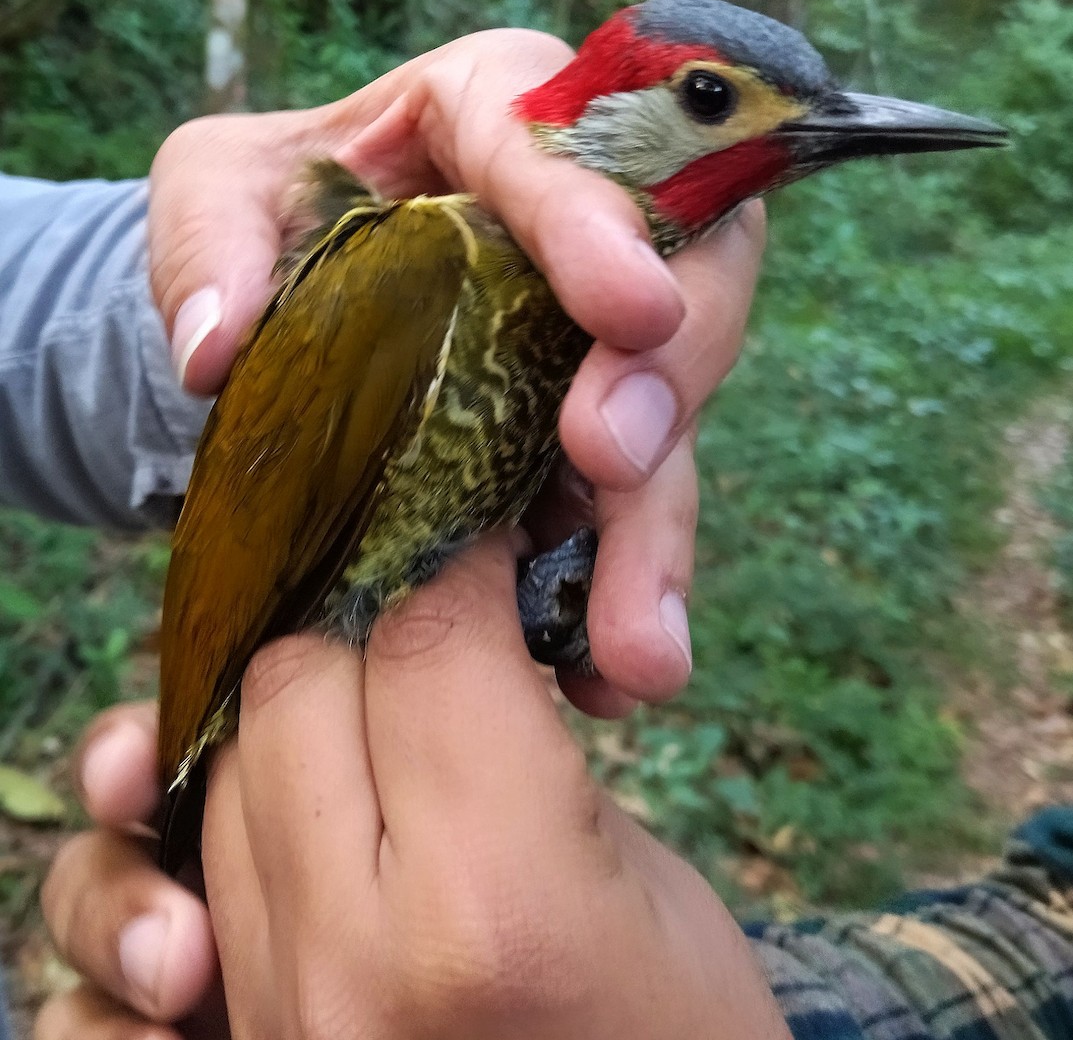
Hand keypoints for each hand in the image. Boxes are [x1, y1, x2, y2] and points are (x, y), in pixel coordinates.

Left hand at [39, 537, 790, 1039]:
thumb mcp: (648, 875)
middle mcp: (349, 958)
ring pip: (220, 768)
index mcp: (494, 899)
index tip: (480, 542)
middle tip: (436, 628)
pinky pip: (155, 901)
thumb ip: (522, 740)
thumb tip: (442, 613)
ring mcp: (269, 1018)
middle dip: (369, 624)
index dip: (458, 557)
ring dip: (290, 718)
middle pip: (294, 685)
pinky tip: (271, 827)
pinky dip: (206, 833)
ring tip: (370, 724)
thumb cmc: (688, 1035)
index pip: (424, 635)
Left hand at [149, 30, 765, 711]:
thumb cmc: (269, 214)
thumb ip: (208, 242)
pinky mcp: (590, 430)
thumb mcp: (213, 192)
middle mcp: (581, 222)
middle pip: (681, 280)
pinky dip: (617, 587)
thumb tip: (219, 349)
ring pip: (666, 418)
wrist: (298, 293)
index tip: (625, 311)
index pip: (565, 151)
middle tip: (612, 461)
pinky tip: (601, 672)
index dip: (603, 227)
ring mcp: (595, 337)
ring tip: (634, 647)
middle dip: (662, 376)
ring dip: (652, 530)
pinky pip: (624, 505)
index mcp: (497, 113)